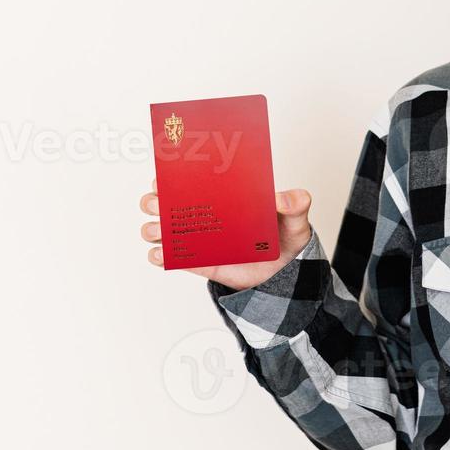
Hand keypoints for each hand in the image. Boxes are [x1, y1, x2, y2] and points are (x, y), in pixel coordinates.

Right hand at [140, 177, 314, 290]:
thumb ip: (295, 204)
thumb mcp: (294, 218)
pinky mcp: (200, 262)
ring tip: (159, 230)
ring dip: (154, 228)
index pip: (190, 180)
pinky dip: (161, 256)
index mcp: (221, 196)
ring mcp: (199, 239)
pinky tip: (162, 254)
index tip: (164, 176)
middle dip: (154, 201)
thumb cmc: (284, 238)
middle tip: (159, 203)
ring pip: (162, 230)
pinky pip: (174, 259)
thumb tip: (285, 198)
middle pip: (166, 203)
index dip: (171, 176)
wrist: (283, 273)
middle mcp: (204, 214)